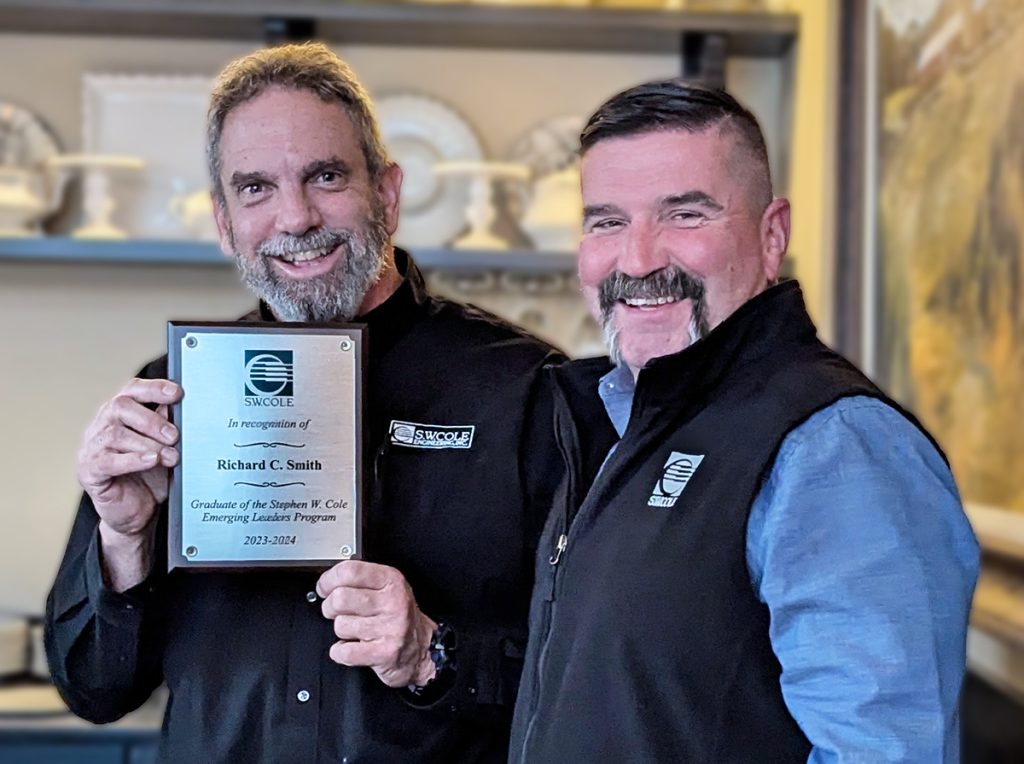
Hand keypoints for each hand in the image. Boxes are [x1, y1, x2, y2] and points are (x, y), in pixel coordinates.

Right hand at [77, 378, 181, 588]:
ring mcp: (91, 449)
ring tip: (170, 457)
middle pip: (121, 407)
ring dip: (148, 444)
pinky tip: (151, 461)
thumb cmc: (149, 476)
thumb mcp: (164, 448)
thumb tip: (183, 407)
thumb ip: (168, 426)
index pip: (130, 390)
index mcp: (119, 415)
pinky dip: (133, 459)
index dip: (153, 388)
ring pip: (115, 434)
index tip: (177, 392)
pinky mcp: (89, 472)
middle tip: (175, 436)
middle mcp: (101, 426)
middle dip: (152, 420)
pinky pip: (107, 461)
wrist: (136, 512)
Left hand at [317, 561, 436, 687]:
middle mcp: (392, 602)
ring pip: (340, 625)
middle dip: (330, 607)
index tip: (324, 587)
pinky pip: (343, 651)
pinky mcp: (384, 653)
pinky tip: (354, 647)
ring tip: (355, 631)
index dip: (328, 580)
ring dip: (342, 631)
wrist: (423, 648)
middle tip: (337, 612)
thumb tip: (327, 581)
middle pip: (340, 599)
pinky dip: (341, 652)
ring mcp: (390, 628)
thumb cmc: (399, 617)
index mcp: (391, 581)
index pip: (349, 571)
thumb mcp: (388, 588)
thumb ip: (361, 580)